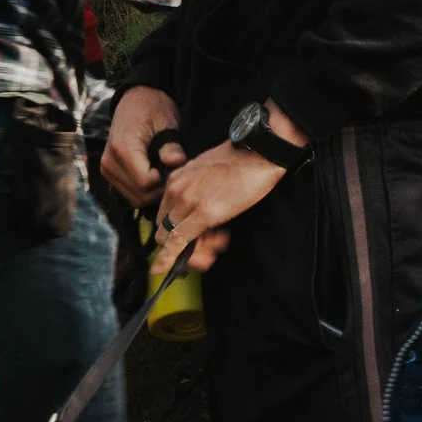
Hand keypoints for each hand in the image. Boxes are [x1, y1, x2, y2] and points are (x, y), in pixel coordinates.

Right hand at [102, 86, 182, 206]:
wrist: (134, 100)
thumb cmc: (153, 108)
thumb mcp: (166, 121)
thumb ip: (171, 144)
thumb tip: (177, 162)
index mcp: (122, 148)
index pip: (146, 183)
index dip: (166, 181)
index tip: (177, 167)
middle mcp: (109, 161)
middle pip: (140, 194)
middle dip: (160, 189)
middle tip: (173, 171)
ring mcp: (106, 168)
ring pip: (135, 198)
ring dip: (153, 191)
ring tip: (163, 171)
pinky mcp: (108, 172)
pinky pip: (130, 193)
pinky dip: (144, 190)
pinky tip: (154, 173)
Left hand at [155, 141, 286, 274]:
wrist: (259, 151)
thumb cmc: (241, 162)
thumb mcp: (207, 173)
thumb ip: (196, 193)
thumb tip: (198, 217)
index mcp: (176, 179)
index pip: (164, 214)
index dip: (174, 231)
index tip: (190, 239)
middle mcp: (175, 189)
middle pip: (165, 228)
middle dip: (180, 245)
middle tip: (203, 252)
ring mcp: (187, 201)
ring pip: (172, 238)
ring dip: (188, 252)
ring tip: (211, 254)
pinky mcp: (203, 213)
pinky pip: (178, 240)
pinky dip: (169, 258)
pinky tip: (161, 269)